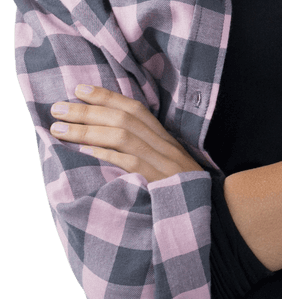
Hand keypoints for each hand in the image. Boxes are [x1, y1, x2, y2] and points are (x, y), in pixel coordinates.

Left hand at [49, 84, 203, 181]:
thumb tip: (106, 133)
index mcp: (163, 136)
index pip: (132, 107)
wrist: (207, 209)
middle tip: (57, 108)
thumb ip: (143, 145)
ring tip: (59, 129)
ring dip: (88, 129)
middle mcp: (162, 143)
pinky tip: (82, 150)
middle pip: (123, 118)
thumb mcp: (164, 160)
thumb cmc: (179, 186)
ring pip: (122, 136)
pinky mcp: (157, 180)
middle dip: (87, 110)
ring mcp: (160, 161)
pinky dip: (105, 154)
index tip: (78, 89)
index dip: (105, 95)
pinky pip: (129, 162)